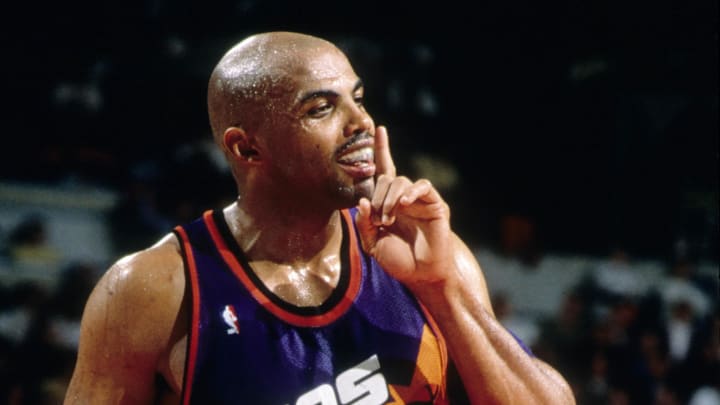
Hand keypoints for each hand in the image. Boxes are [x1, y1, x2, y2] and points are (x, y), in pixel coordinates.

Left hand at [356, 126, 454, 286]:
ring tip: (389, 218)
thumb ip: (364, 223)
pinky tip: (403, 204)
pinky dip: (410, 191)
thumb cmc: (398, 260)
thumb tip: (362, 202)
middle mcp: (402, 198)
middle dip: (378, 197)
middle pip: (386, 179)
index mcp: (387, 204)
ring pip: (400, 181)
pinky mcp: (434, 203)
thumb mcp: (372, 244)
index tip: (377, 130)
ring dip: (390, 199)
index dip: (381, 150)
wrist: (422, 274)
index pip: (382, 172)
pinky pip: (421, 186)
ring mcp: (418, 200)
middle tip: (380, 219)